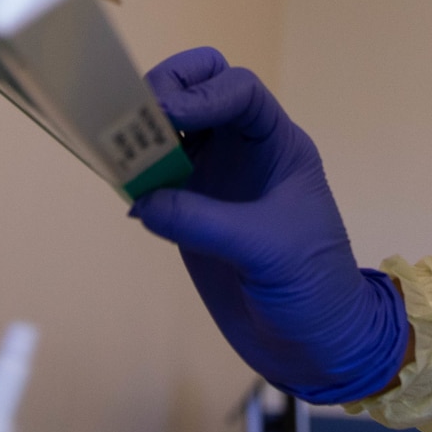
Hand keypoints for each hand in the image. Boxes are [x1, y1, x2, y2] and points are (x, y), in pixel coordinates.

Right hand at [132, 48, 409, 403]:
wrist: (315, 344)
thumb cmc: (313, 285)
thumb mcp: (267, 247)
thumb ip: (203, 221)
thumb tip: (141, 199)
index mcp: (278, 144)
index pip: (240, 90)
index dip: (203, 91)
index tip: (168, 113)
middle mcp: (243, 150)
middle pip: (203, 89)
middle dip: (169, 87)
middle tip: (137, 114)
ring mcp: (215, 180)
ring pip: (174, 131)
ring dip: (144, 131)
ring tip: (116, 148)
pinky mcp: (191, 215)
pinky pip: (156, 179)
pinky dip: (135, 177)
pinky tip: (123, 191)